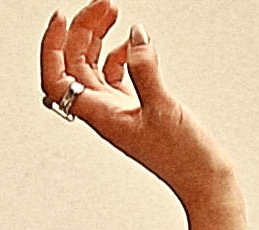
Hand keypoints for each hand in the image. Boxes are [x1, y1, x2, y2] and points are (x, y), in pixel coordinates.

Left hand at [37, 4, 229, 208]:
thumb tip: (136, 35)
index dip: (52, 46)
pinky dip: (118, 54)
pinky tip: (132, 44)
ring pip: (92, 66)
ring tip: (114, 13)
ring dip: (98, 37)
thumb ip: (146, 69)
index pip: (57, 78)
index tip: (62, 18)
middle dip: (83, 29)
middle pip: (74, 64)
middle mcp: (103, 113)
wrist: (206, 183)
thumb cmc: (185, 159)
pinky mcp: (135, 109)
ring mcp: (117, 111)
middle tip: (104, 5)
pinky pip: (113, 75)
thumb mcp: (164, 108)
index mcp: (100, 116)